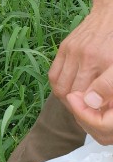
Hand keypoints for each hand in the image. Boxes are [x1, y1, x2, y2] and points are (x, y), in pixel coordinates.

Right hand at [49, 0, 112, 145]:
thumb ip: (108, 84)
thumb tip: (92, 102)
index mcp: (98, 62)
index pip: (83, 99)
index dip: (87, 111)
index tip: (93, 115)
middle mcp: (81, 56)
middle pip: (68, 95)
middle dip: (76, 107)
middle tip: (86, 112)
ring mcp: (70, 51)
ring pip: (58, 86)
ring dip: (66, 99)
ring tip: (79, 102)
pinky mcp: (65, 47)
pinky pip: (54, 73)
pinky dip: (59, 85)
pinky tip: (71, 88)